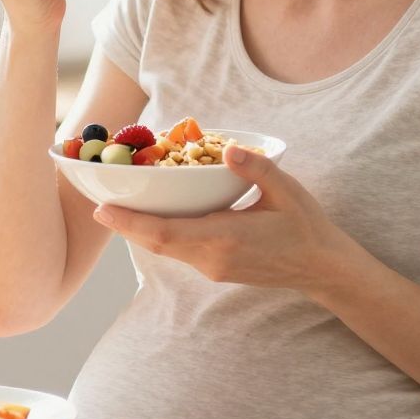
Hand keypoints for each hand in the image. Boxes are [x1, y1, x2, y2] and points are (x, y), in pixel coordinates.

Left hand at [91, 146, 364, 291]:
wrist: (322, 268)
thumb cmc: (307, 227)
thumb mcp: (287, 191)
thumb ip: (257, 169)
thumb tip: (230, 149)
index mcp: (225, 238)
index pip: (165, 232)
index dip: (130, 222)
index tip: (101, 210)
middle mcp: (212, 258)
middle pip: (156, 243)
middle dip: (126, 224)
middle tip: (97, 203)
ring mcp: (213, 268)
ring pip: (165, 249)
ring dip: (141, 230)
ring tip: (117, 208)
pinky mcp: (216, 269)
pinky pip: (179, 251)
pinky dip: (161, 234)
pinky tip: (154, 217)